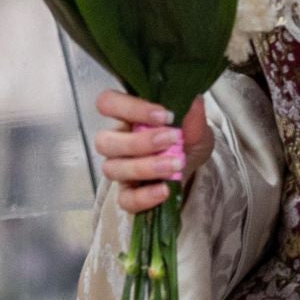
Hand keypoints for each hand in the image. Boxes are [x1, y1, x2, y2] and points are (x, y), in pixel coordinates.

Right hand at [94, 91, 211, 213]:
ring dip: (145, 167)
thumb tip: (193, 100)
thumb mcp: (195, 124)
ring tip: (175, 165)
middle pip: (104, 141)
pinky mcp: (128, 194)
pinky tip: (165, 190)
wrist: (193, 167)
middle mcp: (116, 141)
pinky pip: (125, 199)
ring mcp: (119, 169)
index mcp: (125, 116)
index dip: (129, 108)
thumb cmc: (185, 139)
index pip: (107, 103)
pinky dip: (144, 197)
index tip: (165, 115)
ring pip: (112, 169)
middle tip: (173, 139)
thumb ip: (192, 113)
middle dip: (139, 142)